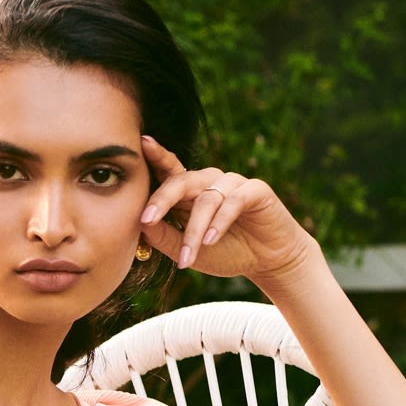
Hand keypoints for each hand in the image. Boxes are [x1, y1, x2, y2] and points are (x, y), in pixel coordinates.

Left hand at [138, 134, 319, 282]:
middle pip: (181, 181)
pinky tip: (212, 240)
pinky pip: (233, 202)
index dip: (156, 156)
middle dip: (162, 200)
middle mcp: (209, 182)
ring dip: (195, 231)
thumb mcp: (186, 250)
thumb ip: (163, 236)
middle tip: (146, 220)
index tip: (142, 143)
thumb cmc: (224, 252)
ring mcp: (233, 183)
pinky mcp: (256, 191)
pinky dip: (220, 222)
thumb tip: (139, 223)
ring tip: (188, 257)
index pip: (169, 170)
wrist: (266, 261)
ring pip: (206, 200)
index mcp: (190, 191)